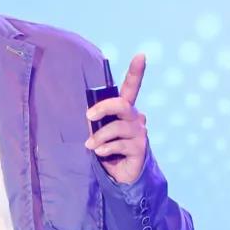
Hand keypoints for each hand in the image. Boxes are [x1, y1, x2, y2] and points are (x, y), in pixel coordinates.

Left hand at [85, 54, 147, 184]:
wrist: (119, 174)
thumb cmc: (108, 148)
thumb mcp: (99, 131)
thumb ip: (98, 121)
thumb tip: (92, 117)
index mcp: (125, 110)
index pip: (132, 87)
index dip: (136, 71)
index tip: (141, 55)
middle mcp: (135, 118)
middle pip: (122, 103)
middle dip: (103, 107)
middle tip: (89, 117)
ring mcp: (139, 132)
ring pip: (117, 127)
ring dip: (99, 137)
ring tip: (91, 146)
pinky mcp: (140, 148)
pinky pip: (119, 144)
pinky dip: (106, 149)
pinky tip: (102, 153)